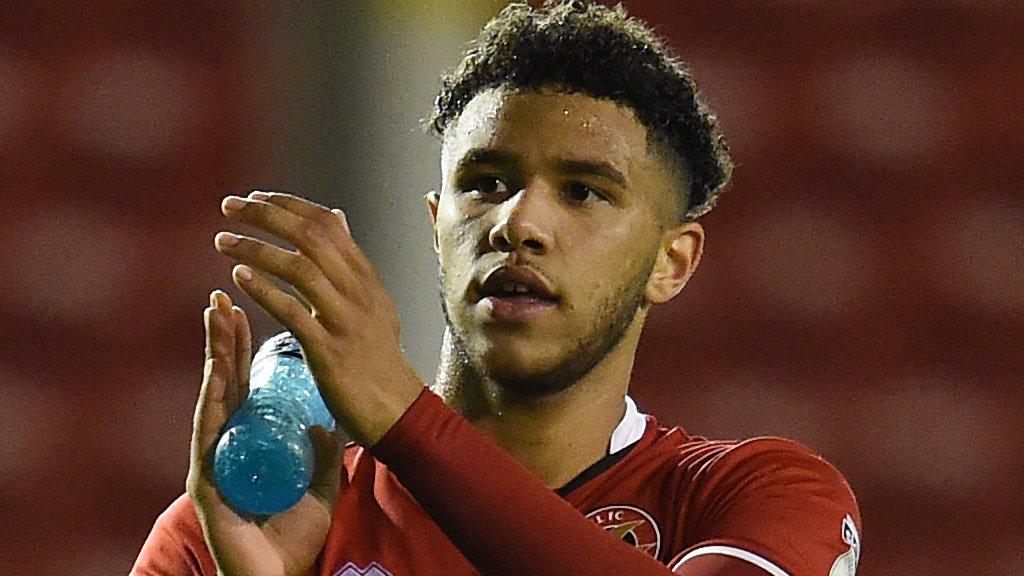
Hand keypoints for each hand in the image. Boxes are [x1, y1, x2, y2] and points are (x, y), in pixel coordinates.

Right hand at [187, 290, 344, 575]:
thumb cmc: (293, 534)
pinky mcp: (207, 481)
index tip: (242, 306)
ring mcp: (214, 459)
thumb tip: (330, 420)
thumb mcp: (319, 482)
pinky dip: (211, 402)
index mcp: (250, 440)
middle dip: (221, 339)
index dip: (240, 346)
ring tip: (215, 319)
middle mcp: (228, 443)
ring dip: (213, 357)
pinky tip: (214, 374)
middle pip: (222, 381)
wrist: (282, 575)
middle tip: (221, 297)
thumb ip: (324, 451)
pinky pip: (209, 434)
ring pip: (212, 398)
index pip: (242, 382)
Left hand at [214, 191, 423, 445]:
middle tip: (228, 206)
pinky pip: (293, 312)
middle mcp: (357, 291)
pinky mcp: (328, 350)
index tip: (255, 197)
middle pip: (311, 237)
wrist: (395, 406)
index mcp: (365, 277)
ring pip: (299, 268)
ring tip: (222, 240)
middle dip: (265, 215)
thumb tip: (336, 215)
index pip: (327, 223)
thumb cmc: (376, 355)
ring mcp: (344, 320)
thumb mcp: (372, 299)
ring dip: (256, 249)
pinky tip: (239, 276)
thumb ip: (350, 259)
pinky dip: (264, 290)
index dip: (288, 204)